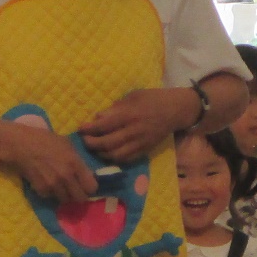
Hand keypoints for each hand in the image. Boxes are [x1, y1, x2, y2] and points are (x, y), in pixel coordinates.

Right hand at [2, 119, 96, 202]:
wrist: (21, 145)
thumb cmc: (44, 140)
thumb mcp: (67, 144)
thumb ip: (78, 160)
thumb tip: (86, 172)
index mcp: (75, 164)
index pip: (92, 187)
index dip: (89, 187)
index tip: (85, 184)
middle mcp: (66, 177)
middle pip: (80, 198)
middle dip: (78, 194)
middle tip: (74, 189)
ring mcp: (53, 185)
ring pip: (65, 200)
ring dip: (64, 195)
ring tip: (59, 185)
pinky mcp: (41, 189)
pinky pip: (51, 197)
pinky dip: (50, 193)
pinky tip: (46, 182)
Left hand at [81, 88, 197, 162]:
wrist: (176, 110)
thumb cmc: (153, 99)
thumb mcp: (133, 96)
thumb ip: (115, 108)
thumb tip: (98, 117)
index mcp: (130, 115)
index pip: (104, 126)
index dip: (89, 129)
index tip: (80, 128)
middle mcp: (134, 131)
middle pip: (107, 143)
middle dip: (92, 144)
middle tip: (84, 141)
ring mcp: (140, 143)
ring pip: (116, 155)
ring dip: (101, 153)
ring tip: (94, 148)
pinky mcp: (146, 150)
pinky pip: (127, 159)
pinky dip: (115, 159)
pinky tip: (108, 154)